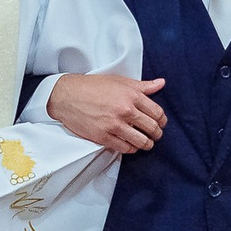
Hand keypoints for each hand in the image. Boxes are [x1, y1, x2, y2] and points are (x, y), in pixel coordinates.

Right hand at [46, 75, 167, 153]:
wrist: (67, 95)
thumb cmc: (92, 86)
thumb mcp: (119, 81)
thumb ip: (142, 85)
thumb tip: (161, 83)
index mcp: (131, 95)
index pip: (157, 112)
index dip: (162, 120)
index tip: (161, 123)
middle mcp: (125, 110)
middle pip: (152, 128)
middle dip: (157, 134)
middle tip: (155, 135)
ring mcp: (114, 125)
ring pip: (141, 141)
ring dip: (147, 144)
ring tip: (146, 143)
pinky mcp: (103, 136)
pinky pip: (125, 148)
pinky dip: (131, 149)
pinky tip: (131, 145)